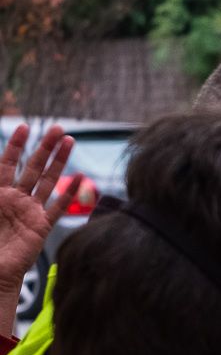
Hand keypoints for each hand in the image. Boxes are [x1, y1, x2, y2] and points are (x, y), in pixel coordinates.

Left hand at [0, 124, 73, 292]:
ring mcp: (30, 211)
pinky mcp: (41, 226)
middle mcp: (15, 199)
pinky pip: (58, 207)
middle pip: (33, 167)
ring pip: (47, 181)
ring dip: (59, 162)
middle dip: (45, 147)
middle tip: (58, 129)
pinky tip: (79, 178)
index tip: (24, 128)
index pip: (8, 163)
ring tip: (70, 142)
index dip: (15, 146)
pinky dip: (69, 193)